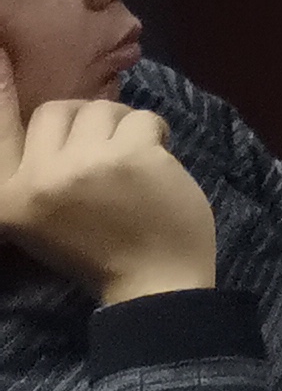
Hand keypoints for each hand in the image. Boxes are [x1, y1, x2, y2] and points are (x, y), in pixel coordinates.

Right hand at [0, 52, 213, 305]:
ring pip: (102, 109)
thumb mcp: (43, 216)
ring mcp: (83, 165)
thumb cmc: (99, 248)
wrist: (153, 282)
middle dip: (87, 123)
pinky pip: (142, 117)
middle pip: (57, 110)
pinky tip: (157, 167)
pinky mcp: (130, 156)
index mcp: (8, 199)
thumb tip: (44, 112)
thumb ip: (35, 169)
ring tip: (132, 166)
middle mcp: (36, 179)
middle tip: (107, 155)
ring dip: (124, 129)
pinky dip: (156, 134)